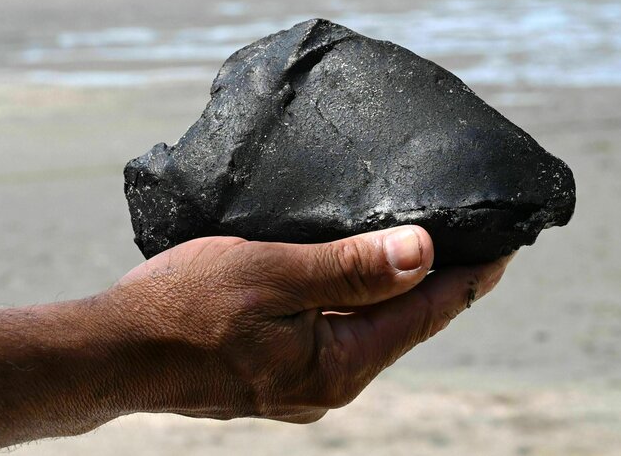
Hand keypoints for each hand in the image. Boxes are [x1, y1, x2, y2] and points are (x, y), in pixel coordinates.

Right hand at [100, 225, 511, 423]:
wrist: (114, 351)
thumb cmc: (182, 308)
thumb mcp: (270, 274)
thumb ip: (349, 268)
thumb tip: (423, 253)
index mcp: (337, 365)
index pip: (426, 314)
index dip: (470, 277)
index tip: (507, 244)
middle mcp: (329, 384)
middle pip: (406, 325)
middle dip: (442, 282)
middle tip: (474, 237)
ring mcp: (303, 383)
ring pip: (373, 328)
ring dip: (400, 289)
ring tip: (425, 246)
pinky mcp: (280, 372)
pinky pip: (339, 331)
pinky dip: (361, 299)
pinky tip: (360, 271)